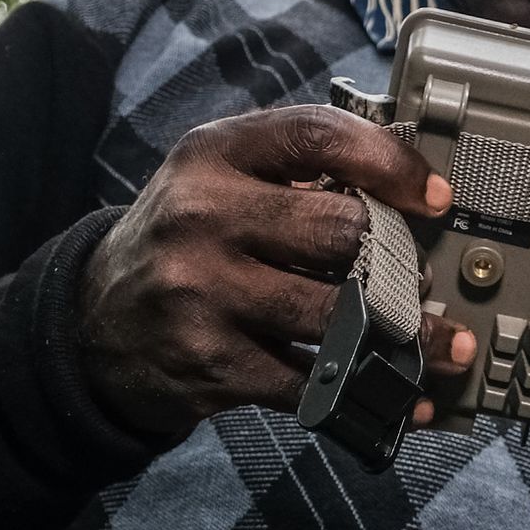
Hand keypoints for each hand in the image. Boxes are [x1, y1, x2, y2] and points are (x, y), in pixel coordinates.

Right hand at [78, 104, 475, 435]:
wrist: (94, 326)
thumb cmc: (185, 239)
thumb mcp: (220, 176)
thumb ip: (297, 166)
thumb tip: (406, 190)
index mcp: (211, 154)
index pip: (318, 136)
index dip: (391, 162)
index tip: (435, 195)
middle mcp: (201, 216)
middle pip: (340, 229)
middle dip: (394, 257)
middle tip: (415, 274)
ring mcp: (201, 293)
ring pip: (337, 311)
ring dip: (399, 327)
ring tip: (423, 331)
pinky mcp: (210, 363)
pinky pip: (314, 379)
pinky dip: (369, 389)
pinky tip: (404, 393)